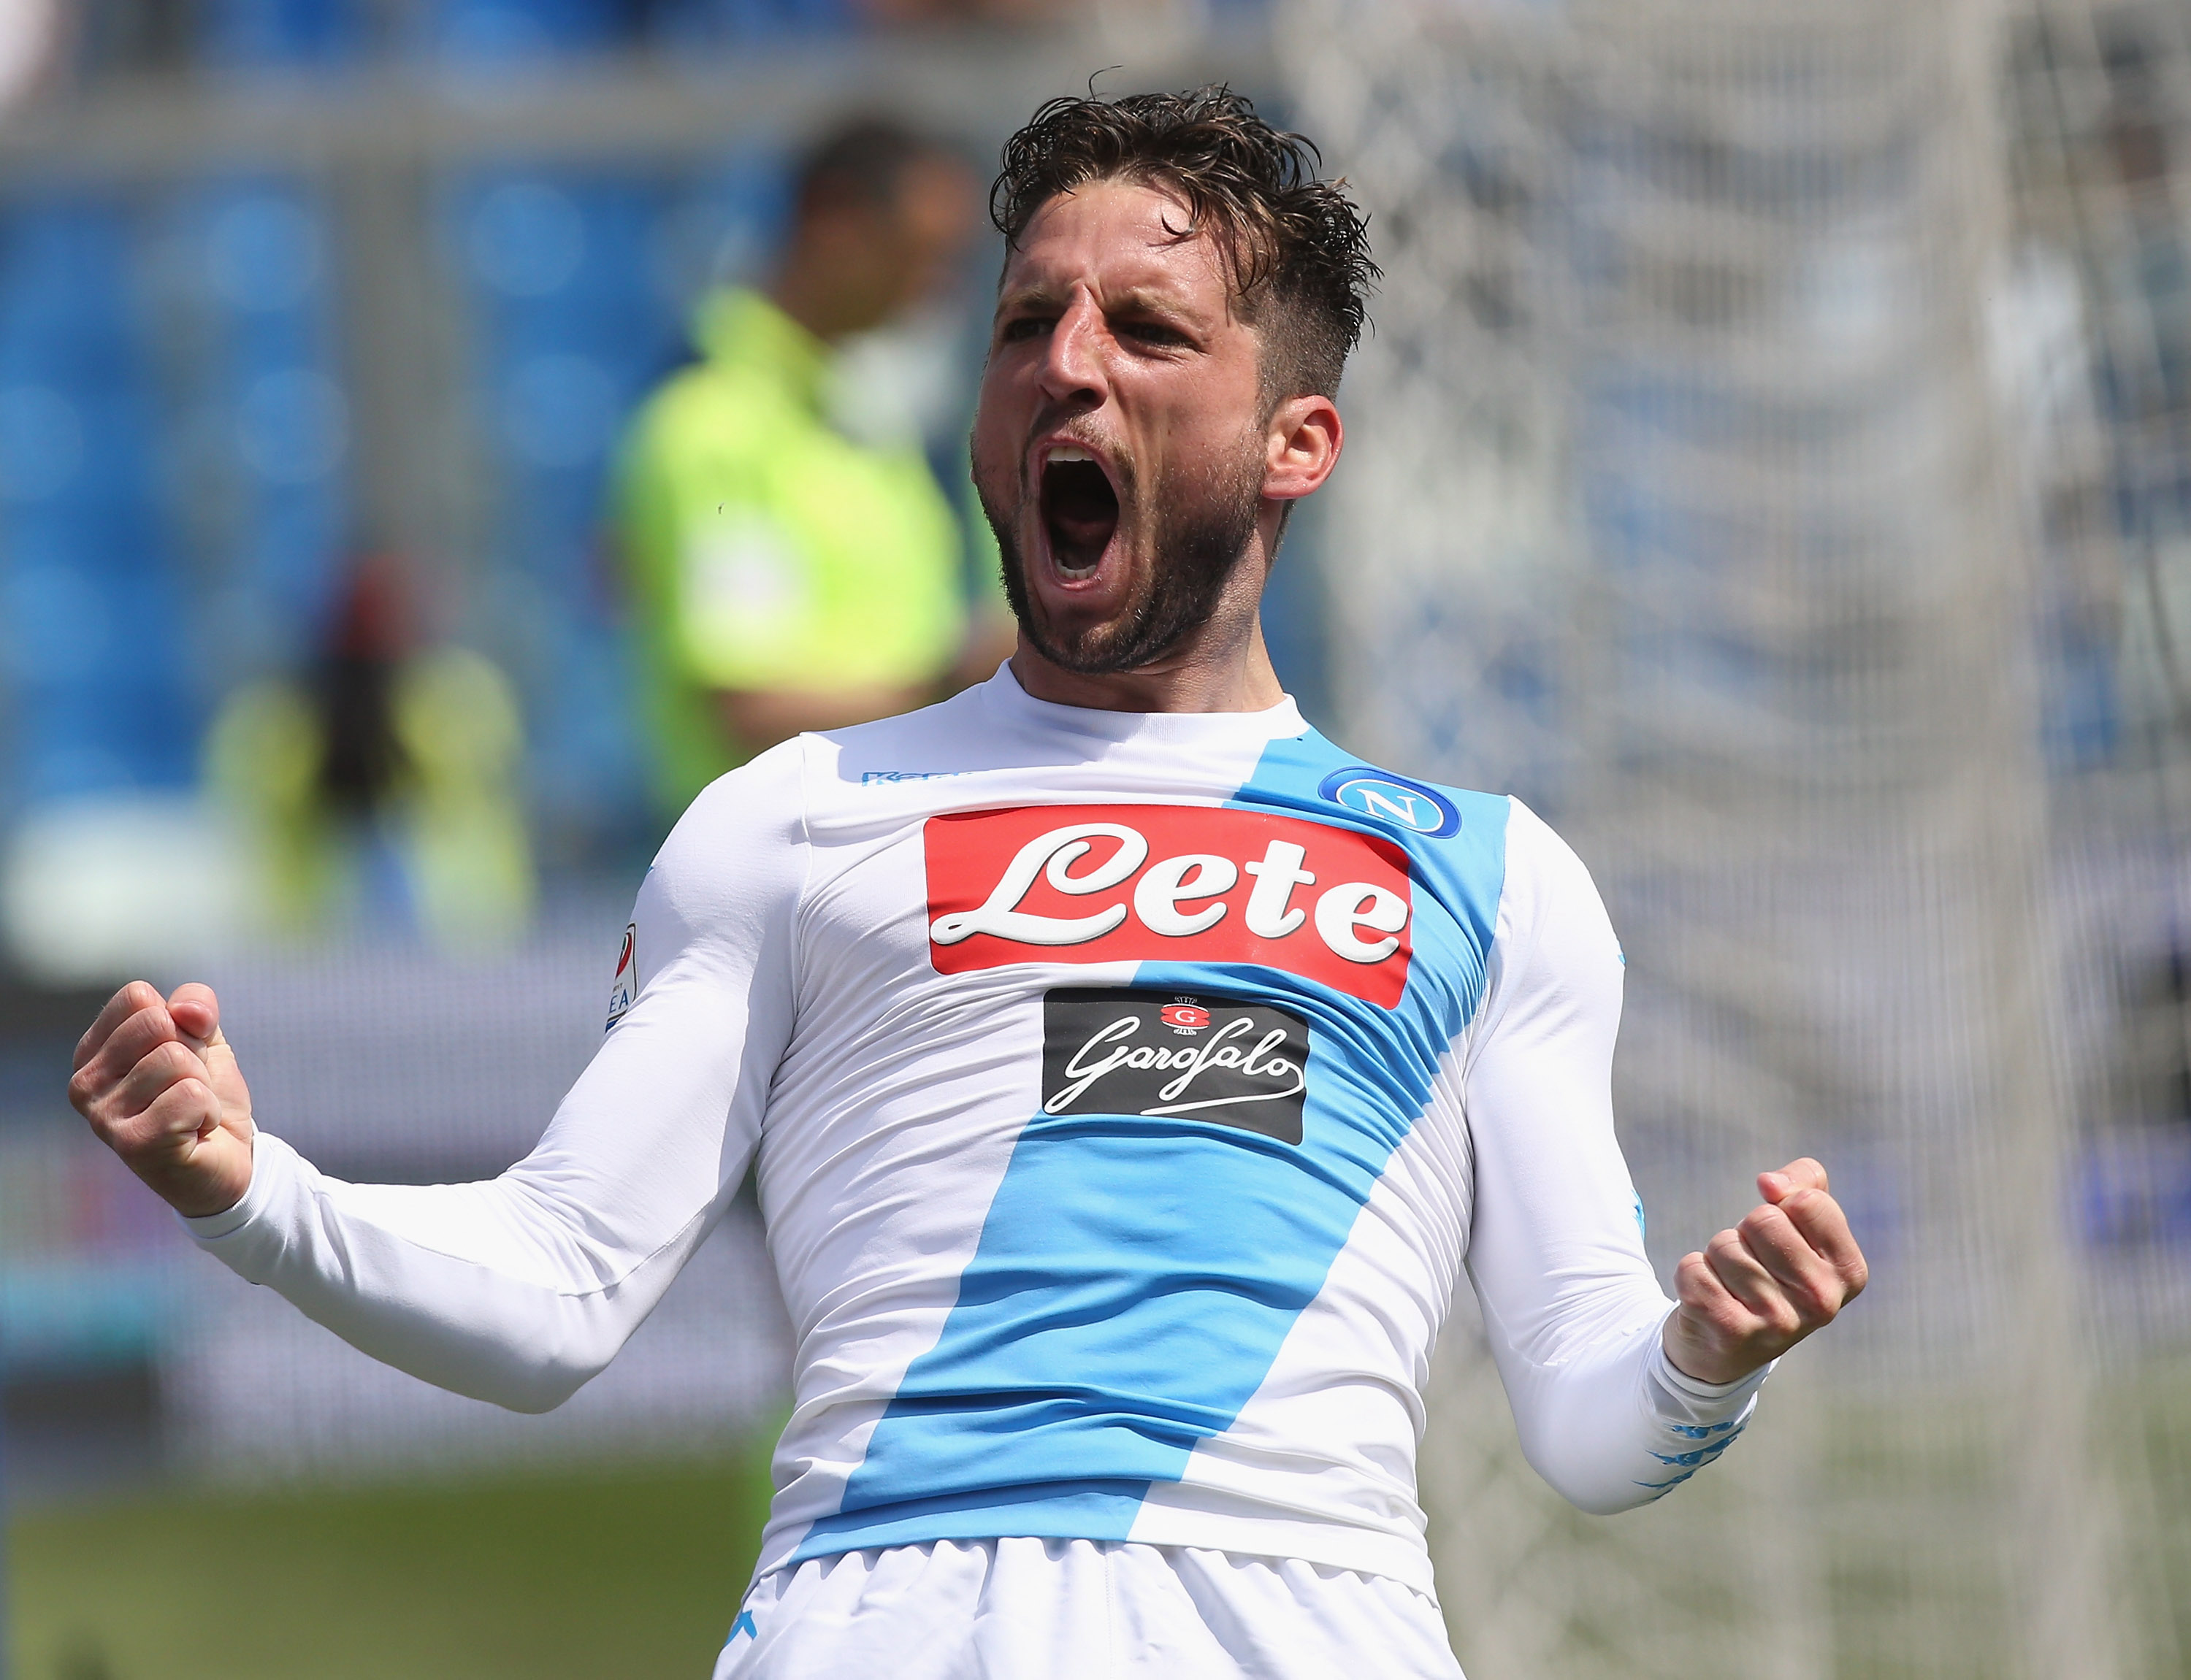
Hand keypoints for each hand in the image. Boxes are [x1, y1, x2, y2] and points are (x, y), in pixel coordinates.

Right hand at [69, 981, 255, 1218]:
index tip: (183, 1056)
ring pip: (175, 1059)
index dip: (180, 1021)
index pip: (137, 998)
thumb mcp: (206, 1040)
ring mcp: (103, 1116)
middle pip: (157, 1025)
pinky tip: (194, 1131)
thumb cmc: (205, 1096)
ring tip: (191, 1112)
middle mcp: (85, 1083)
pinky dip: (207, 1110)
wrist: (228, 1160)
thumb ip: (196, 1009)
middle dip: (193, 1053)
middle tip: (189, 1087)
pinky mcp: (133, 1143)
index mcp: (93, 1051)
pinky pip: (190, 1095)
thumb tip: (186, 1010)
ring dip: (202, 1085)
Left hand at [1662, 1157, 1867, 1385]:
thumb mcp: (1801, 1228)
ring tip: (1732, 1287)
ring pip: (1724, 1244)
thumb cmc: (1769, 1272)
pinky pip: (1693, 1268)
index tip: (1782, 1237)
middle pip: (1762, 1220)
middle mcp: (1823, 1302)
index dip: (1782, 1207)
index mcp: (1849, 1272)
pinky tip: (1709, 1301)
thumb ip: (1804, 1184)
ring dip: (1718, 1257)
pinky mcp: (1731, 1331)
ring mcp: (1779, 1322)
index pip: (1808, 1201)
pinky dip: (1691, 1274)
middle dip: (1746, 1233)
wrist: (1727, 1347)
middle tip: (1752, 1266)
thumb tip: (1770, 1183)